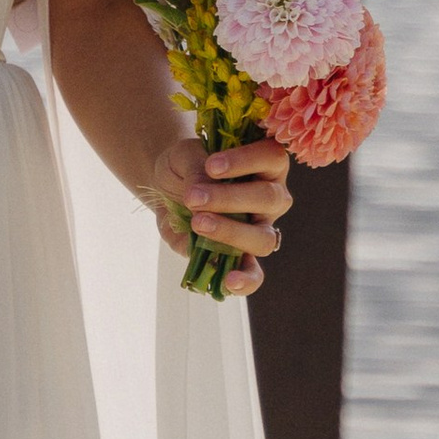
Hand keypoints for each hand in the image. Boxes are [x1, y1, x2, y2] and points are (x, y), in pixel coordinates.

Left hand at [150, 133, 290, 297]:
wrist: (166, 188)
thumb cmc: (185, 165)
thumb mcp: (184, 157)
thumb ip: (195, 169)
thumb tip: (201, 191)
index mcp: (265, 164)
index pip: (272, 157)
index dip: (246, 160)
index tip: (211, 165)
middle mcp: (270, 197)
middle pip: (269, 198)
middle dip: (230, 198)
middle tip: (193, 197)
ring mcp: (259, 229)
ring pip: (263, 237)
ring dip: (230, 232)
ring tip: (197, 224)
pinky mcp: (241, 256)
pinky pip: (254, 274)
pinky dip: (246, 281)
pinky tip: (229, 281)